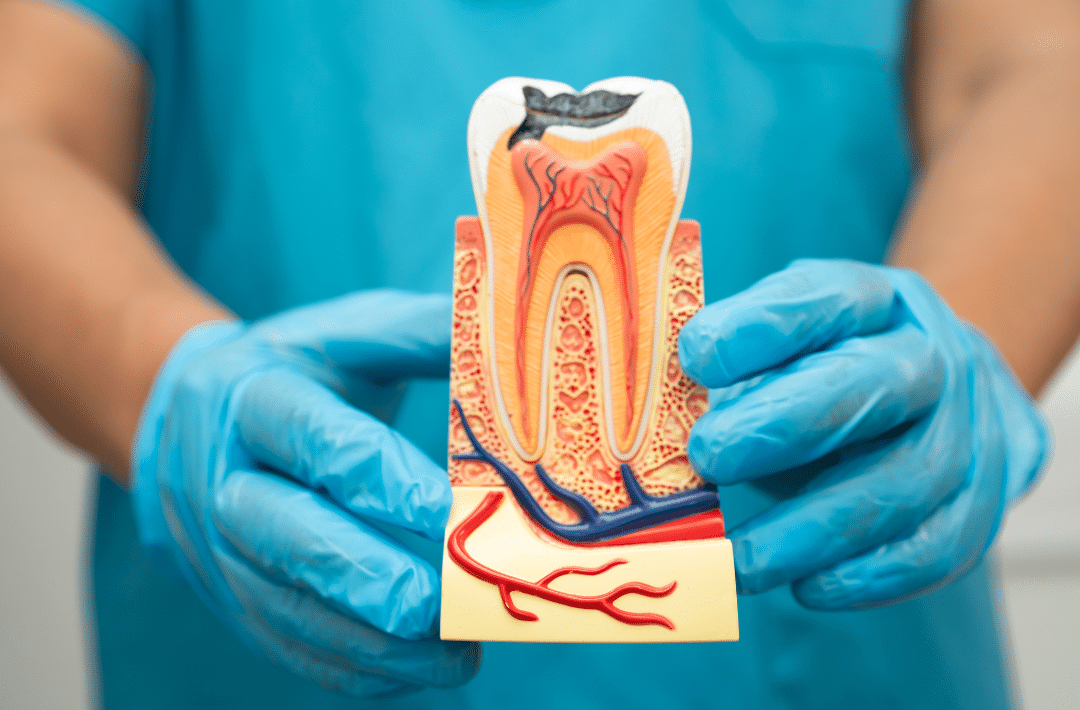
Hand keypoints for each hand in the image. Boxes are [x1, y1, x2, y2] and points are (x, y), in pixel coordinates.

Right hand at [131, 290, 478, 695]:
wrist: (186, 421)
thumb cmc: (294, 372)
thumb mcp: (346, 334)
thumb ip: (420, 333)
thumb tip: (508, 330)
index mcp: (254, 399)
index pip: (314, 440)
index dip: (380, 477)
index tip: (448, 509)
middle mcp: (226, 480)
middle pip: (286, 533)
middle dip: (366, 575)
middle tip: (442, 604)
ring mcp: (222, 551)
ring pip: (287, 607)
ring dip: (372, 641)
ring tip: (455, 657)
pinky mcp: (234, 599)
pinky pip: (287, 645)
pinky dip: (352, 668)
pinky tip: (417, 673)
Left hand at [678, 259, 1048, 608]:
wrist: (940, 390)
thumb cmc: (832, 367)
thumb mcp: (783, 343)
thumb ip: (732, 371)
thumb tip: (654, 424)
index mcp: (871, 300)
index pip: (824, 300)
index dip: (760, 326)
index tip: (695, 354)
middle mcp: (928, 355)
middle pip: (874, 385)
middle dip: (784, 424)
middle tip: (706, 457)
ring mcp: (967, 428)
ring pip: (906, 479)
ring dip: (815, 528)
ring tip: (740, 561)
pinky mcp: (981, 500)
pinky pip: (939, 544)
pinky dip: (871, 573)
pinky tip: (809, 586)